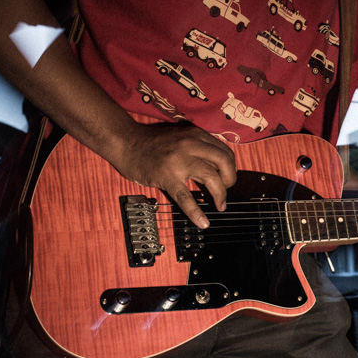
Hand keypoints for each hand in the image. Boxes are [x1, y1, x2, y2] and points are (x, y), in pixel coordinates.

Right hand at [113, 122, 235, 227]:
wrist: (125, 142)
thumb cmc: (151, 143)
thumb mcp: (180, 138)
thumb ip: (198, 148)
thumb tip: (217, 169)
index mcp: (196, 136)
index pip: (225, 151)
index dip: (231, 168)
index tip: (228, 178)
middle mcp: (191, 145)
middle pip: (224, 162)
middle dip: (231, 179)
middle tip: (226, 190)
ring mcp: (179, 160)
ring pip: (211, 177)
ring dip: (220, 194)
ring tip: (220, 205)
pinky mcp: (166, 176)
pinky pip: (186, 197)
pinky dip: (196, 212)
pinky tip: (203, 222)